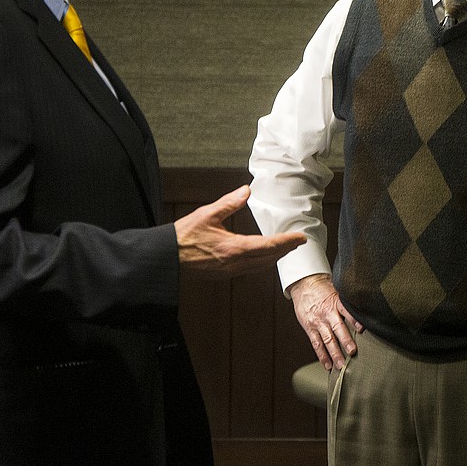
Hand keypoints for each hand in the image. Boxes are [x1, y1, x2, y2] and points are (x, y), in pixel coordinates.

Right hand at [175, 185, 305, 277]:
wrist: (166, 258)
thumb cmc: (183, 236)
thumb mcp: (207, 214)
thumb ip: (229, 203)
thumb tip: (246, 191)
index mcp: (233, 248)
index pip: (268, 246)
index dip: (286, 242)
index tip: (300, 238)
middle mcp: (234, 263)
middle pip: (268, 259)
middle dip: (285, 250)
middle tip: (298, 242)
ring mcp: (229, 271)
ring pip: (260, 266)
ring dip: (274, 257)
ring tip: (285, 248)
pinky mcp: (223, 274)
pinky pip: (249, 269)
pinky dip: (261, 263)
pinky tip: (262, 256)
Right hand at [288, 274, 363, 370]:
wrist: (304, 285)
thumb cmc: (324, 288)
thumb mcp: (337, 290)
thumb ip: (349, 301)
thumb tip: (366, 307)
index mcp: (336, 302)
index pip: (346, 311)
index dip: (354, 319)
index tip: (362, 328)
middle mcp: (327, 313)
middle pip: (337, 328)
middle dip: (345, 341)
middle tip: (352, 352)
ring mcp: (318, 322)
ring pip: (327, 339)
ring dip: (334, 353)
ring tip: (341, 365)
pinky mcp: (310, 329)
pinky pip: (316, 344)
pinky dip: (322, 356)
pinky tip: (328, 365)